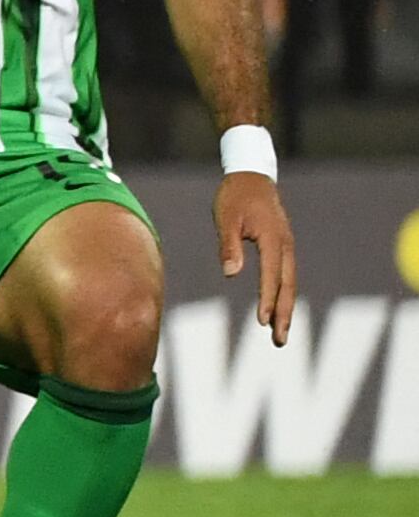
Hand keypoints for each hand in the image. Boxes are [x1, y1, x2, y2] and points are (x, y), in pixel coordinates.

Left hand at [215, 171, 297, 346]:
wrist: (251, 176)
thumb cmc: (234, 197)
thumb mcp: (225, 219)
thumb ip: (229, 246)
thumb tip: (231, 274)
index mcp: (272, 240)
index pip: (272, 276)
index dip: (268, 300)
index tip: (263, 322)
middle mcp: (285, 246)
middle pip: (288, 286)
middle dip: (284, 314)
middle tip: (279, 341)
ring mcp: (287, 246)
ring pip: (290, 283)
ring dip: (286, 308)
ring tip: (280, 334)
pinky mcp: (283, 246)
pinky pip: (286, 276)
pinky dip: (284, 294)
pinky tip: (278, 309)